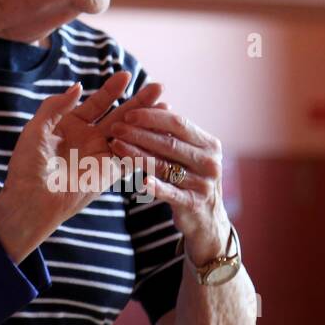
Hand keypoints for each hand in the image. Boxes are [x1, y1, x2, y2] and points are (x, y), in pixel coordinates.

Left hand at [0, 71, 163, 261]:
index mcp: (71, 125)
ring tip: (166, 107)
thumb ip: (55, 106)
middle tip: (159, 87)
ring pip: (129, 134)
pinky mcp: (108, 173)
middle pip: (119, 115)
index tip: (127, 75)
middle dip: (139, 101)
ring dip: (147, 122)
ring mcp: (100, 155)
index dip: (112, 89)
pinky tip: (161, 134)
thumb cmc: (28, 165)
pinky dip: (145, 146)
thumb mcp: (37, 129)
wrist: (30, 198)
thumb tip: (79, 86)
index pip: (97, 103)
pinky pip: (130, 157)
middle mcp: (89, 138)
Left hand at [107, 105, 229, 263]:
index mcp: (209, 144)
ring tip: (115, 146)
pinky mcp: (194, 204)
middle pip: (170, 143)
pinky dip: (156, 187)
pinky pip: (172, 193)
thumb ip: (172, 135)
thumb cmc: (189, 178)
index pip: (178, 123)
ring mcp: (204, 184)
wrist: (207, 219)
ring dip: (138, 156)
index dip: (153, 117)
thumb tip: (147, 106)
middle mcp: (210, 162)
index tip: (128, 111)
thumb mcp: (187, 154)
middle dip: (140, 134)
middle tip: (114, 127)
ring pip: (166, 166)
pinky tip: (140, 182)